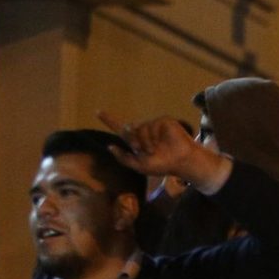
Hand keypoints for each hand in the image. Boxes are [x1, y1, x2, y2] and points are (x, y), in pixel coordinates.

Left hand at [96, 113, 231, 194]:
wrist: (181, 162)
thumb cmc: (163, 166)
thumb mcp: (140, 166)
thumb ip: (124, 158)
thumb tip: (110, 147)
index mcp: (137, 140)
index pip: (120, 129)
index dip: (109, 120)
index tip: (97, 112)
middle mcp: (143, 130)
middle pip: (128, 129)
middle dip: (132, 140)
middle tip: (142, 150)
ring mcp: (153, 125)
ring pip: (139, 128)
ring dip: (144, 141)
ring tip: (153, 150)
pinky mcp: (163, 121)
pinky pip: (150, 125)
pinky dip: (152, 136)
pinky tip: (159, 143)